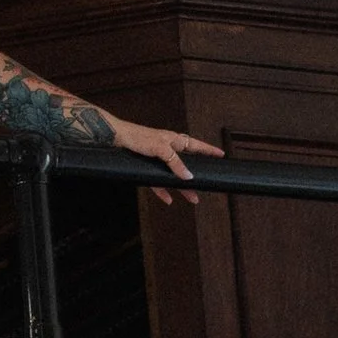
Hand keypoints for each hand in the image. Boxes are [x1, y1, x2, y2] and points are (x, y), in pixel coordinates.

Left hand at [93, 110, 221, 204]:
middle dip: (196, 176)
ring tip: (193, 199)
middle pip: (186, 165)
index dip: (208, 150)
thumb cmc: (138, 137)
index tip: (221, 155)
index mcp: (174, 140)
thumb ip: (175, 162)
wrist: (116, 139)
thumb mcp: (161, 148)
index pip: (196, 145)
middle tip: (207, 186)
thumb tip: (189, 176)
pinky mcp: (147, 167)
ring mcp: (158, 159)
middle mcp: (167, 149)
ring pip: (174, 176)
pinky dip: (163, 190)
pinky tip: (168, 199)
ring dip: (182, 188)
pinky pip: (158, 181)